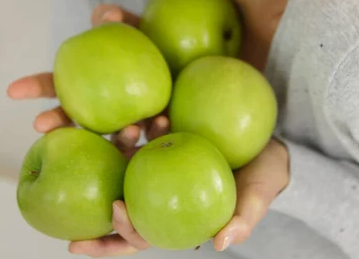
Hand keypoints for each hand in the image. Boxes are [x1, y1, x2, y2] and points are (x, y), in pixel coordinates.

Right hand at [6, 3, 169, 154]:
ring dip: (119, 136)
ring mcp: (122, 119)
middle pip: (73, 120)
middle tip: (41, 124)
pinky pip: (152, 131)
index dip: (32, 87)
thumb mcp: (129, 23)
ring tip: (127, 131)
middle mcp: (97, 106)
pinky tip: (163, 123)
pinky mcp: (152, 123)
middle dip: (57, 125)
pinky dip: (156, 129)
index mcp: (82, 82)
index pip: (52, 85)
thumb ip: (115, 16)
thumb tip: (108, 15)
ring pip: (113, 135)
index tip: (13, 90)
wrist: (176, 51)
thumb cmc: (142, 37)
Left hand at [68, 138, 289, 256]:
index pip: (142, 236)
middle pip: (122, 204)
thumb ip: (243, 220)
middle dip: (99, 200)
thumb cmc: (262, 178)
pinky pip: (147, 135)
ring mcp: (161, 167)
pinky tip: (158, 114)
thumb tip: (220, 244)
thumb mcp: (258, 198)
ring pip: (127, 163)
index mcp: (176, 219)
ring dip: (122, 147)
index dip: (121, 234)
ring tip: (133, 128)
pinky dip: (147, 126)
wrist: (268, 145)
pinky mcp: (166, 141)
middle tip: (90, 183)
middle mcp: (162, 195)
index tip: (114, 211)